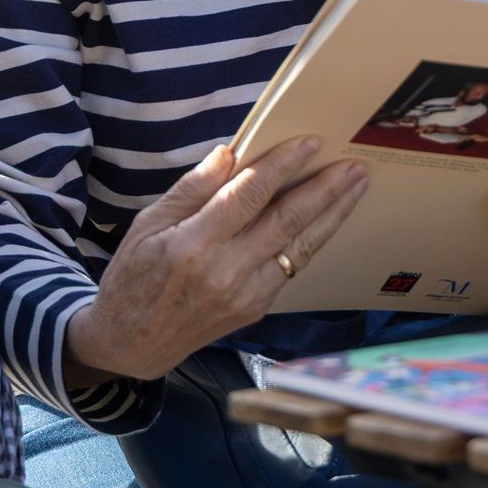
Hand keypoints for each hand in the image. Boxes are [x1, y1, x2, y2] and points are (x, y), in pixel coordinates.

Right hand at [64, 138, 367, 384]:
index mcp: (194, 244)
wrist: (131, 345)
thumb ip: (192, 189)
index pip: (248, 195)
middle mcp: (226, 271)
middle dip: (324, 189)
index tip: (310, 142)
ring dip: (332, 214)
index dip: (282, 166)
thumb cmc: (133, 277)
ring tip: (356, 186)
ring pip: (300, 247)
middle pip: (287, 222)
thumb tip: (229, 153)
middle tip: (353, 164)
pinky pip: (291, 267)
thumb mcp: (147, 224)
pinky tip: (328, 218)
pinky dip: (312, 240)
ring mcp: (245, 294)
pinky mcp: (255, 309)